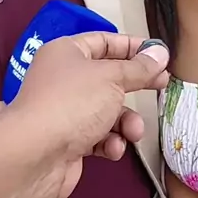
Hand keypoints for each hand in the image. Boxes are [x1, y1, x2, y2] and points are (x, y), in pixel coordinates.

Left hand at [9, 32, 168, 197]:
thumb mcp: (113, 78)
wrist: (36, 156)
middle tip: (160, 86)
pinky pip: (99, 137)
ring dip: (125, 122)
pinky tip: (112, 147)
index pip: (104, 42)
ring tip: (133, 130)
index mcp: (67, 53)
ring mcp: (66, 111)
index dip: (132, 47)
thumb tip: (159, 53)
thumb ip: (139, 67)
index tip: (158, 54)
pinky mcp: (69, 141)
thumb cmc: (70, 104)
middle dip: (135, 85)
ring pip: (107, 111)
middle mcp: (64, 79)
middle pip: (109, 78)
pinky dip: (110, 142)